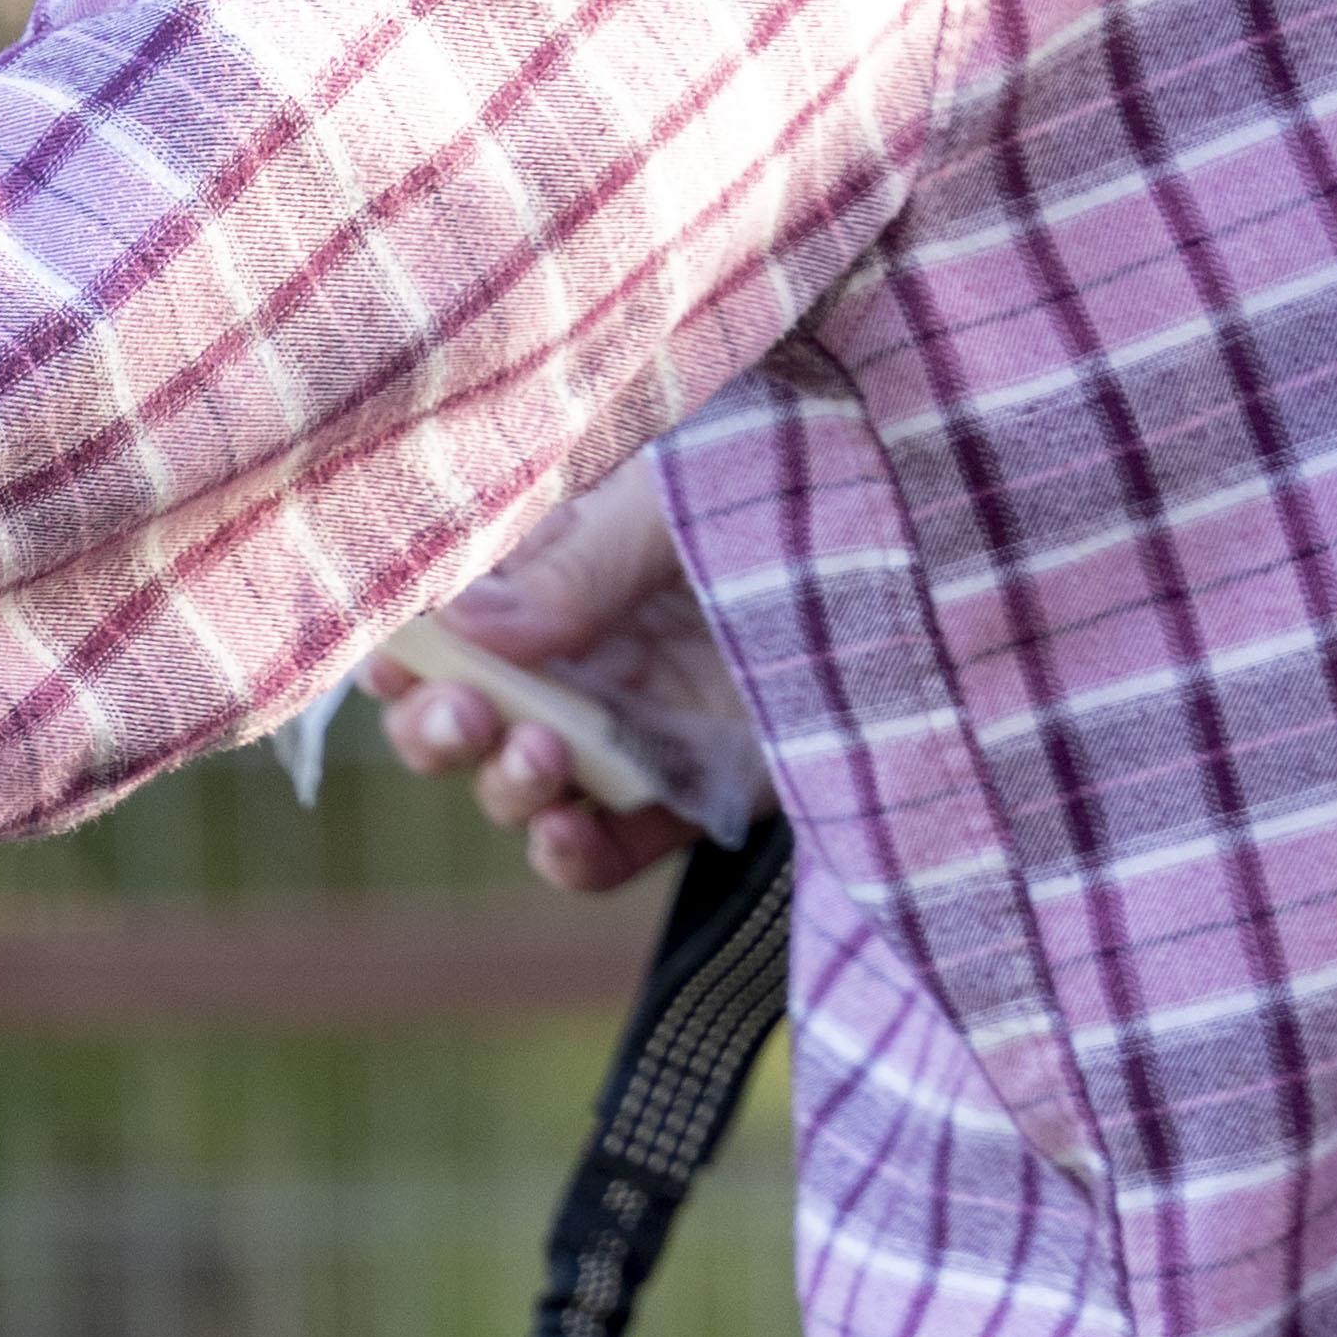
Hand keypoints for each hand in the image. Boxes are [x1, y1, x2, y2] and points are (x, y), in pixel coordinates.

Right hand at [366, 462, 757, 899]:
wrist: (940, 536)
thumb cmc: (800, 478)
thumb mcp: (678, 499)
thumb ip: (576, 565)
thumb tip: (457, 624)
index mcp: (562, 562)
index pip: (448, 619)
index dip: (405, 649)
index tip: (396, 658)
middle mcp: (585, 648)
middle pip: (467, 715)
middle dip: (441, 728)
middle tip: (465, 717)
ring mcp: (637, 725)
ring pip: (525, 787)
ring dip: (508, 786)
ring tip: (541, 761)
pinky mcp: (699, 792)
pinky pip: (610, 848)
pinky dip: (576, 858)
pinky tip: (568, 838)